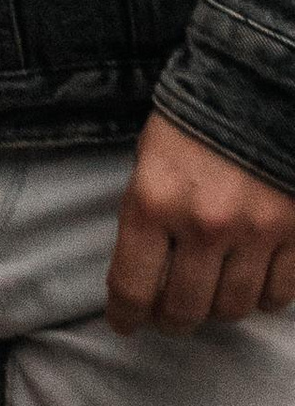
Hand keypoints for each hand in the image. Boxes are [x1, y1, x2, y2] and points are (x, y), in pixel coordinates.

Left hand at [104, 112, 294, 333]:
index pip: (133, 287)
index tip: (126, 323)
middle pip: (185, 310)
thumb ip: (147, 217)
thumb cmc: (193, 119)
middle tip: (169, 317)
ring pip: (234, 308)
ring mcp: (256, 232)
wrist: (258, 83)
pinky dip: (264, 297)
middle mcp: (204, 224)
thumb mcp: (149, 160)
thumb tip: (145, 276)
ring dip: (218, 309)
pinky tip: (253, 282)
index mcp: (154, 201)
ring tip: (211, 295)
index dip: (126, 315)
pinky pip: (279, 295)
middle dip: (172, 320)